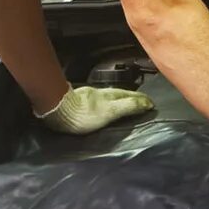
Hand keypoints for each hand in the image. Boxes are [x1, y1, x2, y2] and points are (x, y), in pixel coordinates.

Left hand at [32, 84, 154, 134]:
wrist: (57, 111)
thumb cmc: (85, 114)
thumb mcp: (110, 112)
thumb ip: (128, 107)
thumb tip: (147, 103)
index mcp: (109, 95)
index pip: (129, 95)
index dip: (141, 99)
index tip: (151, 103)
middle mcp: (100, 93)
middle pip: (119, 93)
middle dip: (131, 97)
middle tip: (141, 101)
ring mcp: (88, 96)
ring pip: (108, 95)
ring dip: (118, 98)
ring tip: (124, 103)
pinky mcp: (77, 101)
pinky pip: (97, 99)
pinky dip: (105, 101)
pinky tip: (101, 105)